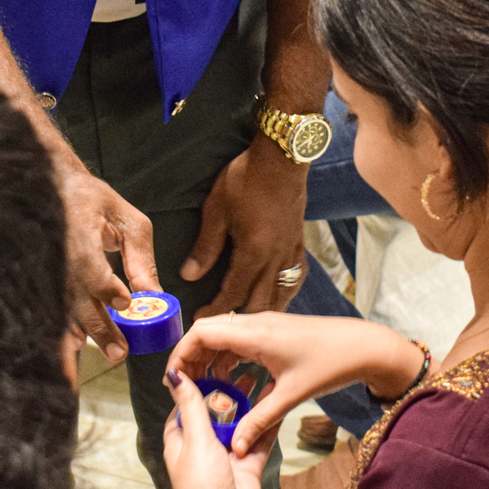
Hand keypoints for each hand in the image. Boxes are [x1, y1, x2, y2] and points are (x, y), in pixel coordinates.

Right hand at [56, 157, 158, 364]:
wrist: (47, 187)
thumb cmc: (92, 202)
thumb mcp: (126, 220)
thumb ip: (141, 257)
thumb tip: (154, 295)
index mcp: (79, 236)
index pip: (90, 267)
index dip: (105, 287)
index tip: (123, 303)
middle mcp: (58, 259)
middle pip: (75, 301)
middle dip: (98, 329)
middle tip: (119, 353)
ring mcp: (44, 273)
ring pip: (57, 315)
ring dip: (74, 342)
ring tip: (90, 365)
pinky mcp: (36, 284)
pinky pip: (46, 316)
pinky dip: (58, 336)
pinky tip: (69, 356)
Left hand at [163, 369, 278, 488]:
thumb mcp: (195, 439)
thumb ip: (190, 405)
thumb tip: (173, 374)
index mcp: (182, 440)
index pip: (187, 404)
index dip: (198, 384)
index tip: (211, 360)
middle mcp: (203, 446)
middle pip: (217, 411)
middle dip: (229, 391)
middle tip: (243, 365)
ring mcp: (226, 455)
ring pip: (240, 423)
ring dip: (250, 404)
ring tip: (262, 377)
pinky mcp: (247, 465)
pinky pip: (259, 439)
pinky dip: (267, 423)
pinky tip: (277, 403)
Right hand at [168, 312, 423, 454]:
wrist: (364, 346)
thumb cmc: (330, 364)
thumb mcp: (291, 396)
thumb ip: (259, 420)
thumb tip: (233, 446)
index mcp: (254, 333)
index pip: (201, 332)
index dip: (181, 353)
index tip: (174, 379)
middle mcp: (255, 323)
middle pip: (208, 332)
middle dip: (193, 358)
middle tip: (187, 388)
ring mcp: (265, 325)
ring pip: (224, 336)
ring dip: (212, 360)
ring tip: (210, 390)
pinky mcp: (274, 331)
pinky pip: (240, 341)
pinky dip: (230, 359)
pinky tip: (235, 383)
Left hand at [182, 135, 307, 317]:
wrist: (281, 158)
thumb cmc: (245, 179)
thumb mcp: (217, 210)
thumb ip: (205, 247)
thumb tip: (189, 275)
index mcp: (254, 253)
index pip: (233, 294)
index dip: (216, 310)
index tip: (200, 321)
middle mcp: (276, 259)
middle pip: (259, 303)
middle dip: (239, 319)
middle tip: (222, 330)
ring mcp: (291, 253)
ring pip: (281, 295)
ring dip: (264, 312)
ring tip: (249, 324)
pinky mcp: (299, 244)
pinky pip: (294, 279)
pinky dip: (285, 294)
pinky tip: (278, 297)